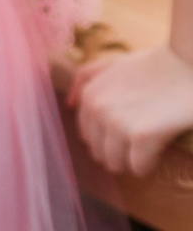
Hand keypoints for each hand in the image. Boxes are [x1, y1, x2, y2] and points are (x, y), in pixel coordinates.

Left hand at [73, 46, 192, 175]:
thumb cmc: (161, 64)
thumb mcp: (117, 63)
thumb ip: (89, 76)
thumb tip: (69, 103)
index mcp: (90, 94)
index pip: (88, 135)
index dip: (110, 138)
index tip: (130, 132)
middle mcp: (97, 109)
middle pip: (99, 152)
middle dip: (119, 152)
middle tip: (141, 142)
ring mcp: (117, 123)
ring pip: (115, 163)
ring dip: (132, 161)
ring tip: (149, 148)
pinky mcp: (141, 135)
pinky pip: (138, 167)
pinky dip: (148, 165)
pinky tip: (159, 153)